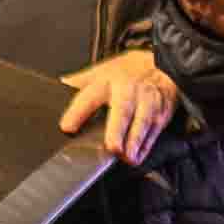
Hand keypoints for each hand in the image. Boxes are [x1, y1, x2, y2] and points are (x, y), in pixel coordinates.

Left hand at [57, 49, 182, 162]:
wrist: (162, 65)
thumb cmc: (129, 71)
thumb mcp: (102, 70)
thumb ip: (80, 82)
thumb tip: (60, 88)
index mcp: (107, 81)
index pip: (90, 96)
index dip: (78, 112)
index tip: (67, 127)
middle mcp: (128, 91)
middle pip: (123, 110)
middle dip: (117, 130)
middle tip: (111, 147)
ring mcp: (147, 101)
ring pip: (143, 122)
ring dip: (135, 141)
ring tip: (127, 157)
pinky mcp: (162, 112)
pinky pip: (155, 130)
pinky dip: (146, 145)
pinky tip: (138, 156)